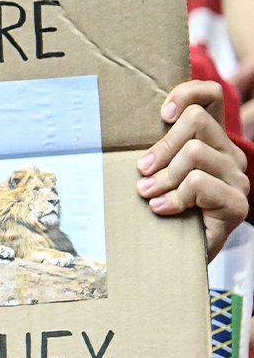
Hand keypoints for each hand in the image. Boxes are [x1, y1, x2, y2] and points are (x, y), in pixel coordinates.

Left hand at [135, 80, 249, 261]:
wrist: (170, 263)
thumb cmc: (156, 215)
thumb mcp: (150, 174)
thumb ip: (151, 150)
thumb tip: (120, 127)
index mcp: (213, 142)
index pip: (211, 97)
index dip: (185, 94)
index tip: (161, 116)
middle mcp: (230, 156)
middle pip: (196, 121)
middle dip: (161, 148)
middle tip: (143, 175)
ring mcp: (237, 180)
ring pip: (195, 152)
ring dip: (164, 177)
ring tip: (150, 196)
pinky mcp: (236, 205)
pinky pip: (199, 182)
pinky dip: (174, 197)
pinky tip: (162, 210)